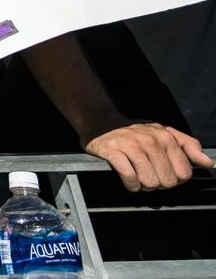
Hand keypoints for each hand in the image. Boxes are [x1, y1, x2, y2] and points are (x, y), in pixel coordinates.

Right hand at [84, 122, 212, 191]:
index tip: (165, 173)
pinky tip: (130, 182)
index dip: (175, 178)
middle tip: (150, 176)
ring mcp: (131, 145)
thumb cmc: (138, 134)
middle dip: (159, 184)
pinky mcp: (113, 151)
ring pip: (149, 181)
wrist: (103, 124)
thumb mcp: (165, 135)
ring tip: (140, 178)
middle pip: (167, 181)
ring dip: (144, 186)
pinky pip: (130, 178)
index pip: (183, 173)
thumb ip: (189, 147)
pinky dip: (131, 185)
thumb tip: (208, 162)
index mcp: (166, 137)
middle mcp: (150, 140)